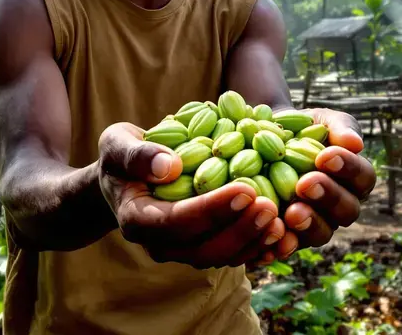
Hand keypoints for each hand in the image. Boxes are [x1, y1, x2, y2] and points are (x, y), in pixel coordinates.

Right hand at [97, 122, 286, 269]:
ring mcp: (182, 252)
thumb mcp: (118, 144)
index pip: (177, 222)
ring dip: (254, 241)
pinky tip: (283, 229)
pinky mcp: (202, 249)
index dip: (212, 210)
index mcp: (137, 220)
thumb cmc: (122, 156)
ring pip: (222, 257)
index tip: (245, 189)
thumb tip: (169, 166)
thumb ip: (137, 154)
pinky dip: (257, 247)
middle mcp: (160, 245)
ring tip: (282, 218)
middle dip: (240, 229)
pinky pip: (232, 255)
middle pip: (204, 249)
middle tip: (271, 205)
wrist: (125, 180)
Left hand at [280, 108, 375, 252]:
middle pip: (347, 210)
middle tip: (305, 184)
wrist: (265, 139)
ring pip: (322, 233)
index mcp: (354, 179)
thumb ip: (340, 127)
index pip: (362, 177)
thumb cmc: (302, 127)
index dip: (348, 168)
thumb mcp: (321, 119)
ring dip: (309, 224)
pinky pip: (289, 246)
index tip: (325, 156)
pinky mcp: (289, 237)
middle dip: (327, 197)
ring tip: (291, 212)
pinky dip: (280, 244)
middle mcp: (339, 207)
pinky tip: (269, 235)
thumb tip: (356, 144)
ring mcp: (316, 225)